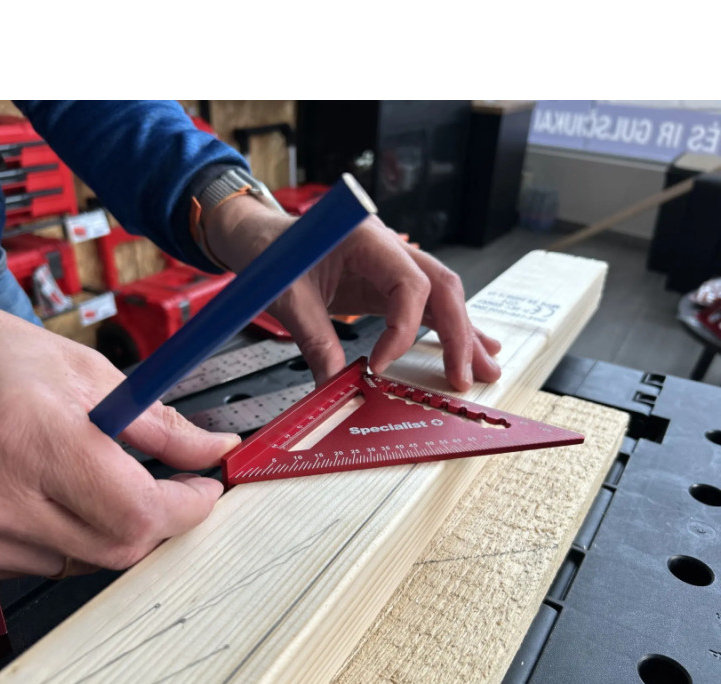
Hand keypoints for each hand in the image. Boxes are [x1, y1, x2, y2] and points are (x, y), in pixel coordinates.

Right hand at [0, 297, 239, 584]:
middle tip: (162, 487)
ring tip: (77, 477)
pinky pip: (29, 568)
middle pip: (113, 550)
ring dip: (99, 527)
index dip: (186, 508)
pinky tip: (36, 495)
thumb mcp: (82, 371)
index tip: (201, 491)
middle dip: (152, 520)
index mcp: (25, 434)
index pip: (136, 511)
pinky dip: (54, 539)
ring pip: (75, 564)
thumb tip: (210, 452)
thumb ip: (157, 424)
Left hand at [206, 197, 501, 389]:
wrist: (258, 237)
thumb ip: (315, 341)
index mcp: (366, 236)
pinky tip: (466, 349)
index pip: (409, 285)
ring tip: (485, 367)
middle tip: (466, 375)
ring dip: (461, 334)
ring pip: (440, 298)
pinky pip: (422, 307)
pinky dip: (442, 330)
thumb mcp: (288, 297)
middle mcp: (388, 247)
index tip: (381, 366)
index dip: (403, 330)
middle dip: (458, 334)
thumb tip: (335, 387)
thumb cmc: (270, 253)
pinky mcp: (384, 285)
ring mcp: (390, 265)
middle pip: (441, 288)